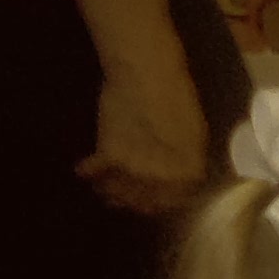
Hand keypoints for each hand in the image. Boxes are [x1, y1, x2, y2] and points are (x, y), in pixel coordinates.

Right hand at [82, 45, 210, 214]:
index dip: (161, 203)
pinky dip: (89, 172)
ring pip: (118, 192)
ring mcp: (136, 171)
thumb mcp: (194, 131)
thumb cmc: (176, 96)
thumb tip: (178, 174)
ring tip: (104, 189)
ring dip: (110, 192)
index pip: (174, 202)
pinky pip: (96, 172)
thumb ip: (186, 158)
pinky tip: (83, 171)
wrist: (147, 75)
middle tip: (124, 198)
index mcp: (189, 172)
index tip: (153, 202)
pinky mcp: (111, 156)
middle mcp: (163, 179)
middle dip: (134, 202)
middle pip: (144, 202)